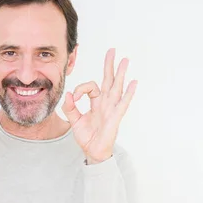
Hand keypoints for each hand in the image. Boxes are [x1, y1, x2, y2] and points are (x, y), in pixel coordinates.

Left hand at [61, 48, 136, 163]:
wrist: (92, 152)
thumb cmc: (87, 136)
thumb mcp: (74, 120)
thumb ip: (70, 107)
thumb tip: (69, 94)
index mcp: (96, 102)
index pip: (91, 86)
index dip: (80, 89)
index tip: (74, 98)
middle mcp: (106, 103)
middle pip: (109, 80)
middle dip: (110, 65)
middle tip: (112, 50)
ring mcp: (112, 109)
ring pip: (117, 87)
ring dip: (120, 74)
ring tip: (125, 60)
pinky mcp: (115, 118)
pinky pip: (122, 104)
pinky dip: (128, 93)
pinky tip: (133, 83)